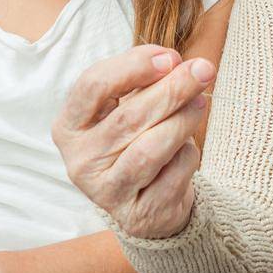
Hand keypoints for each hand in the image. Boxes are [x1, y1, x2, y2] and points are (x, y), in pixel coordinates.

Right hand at [53, 44, 213, 239]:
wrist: (146, 199)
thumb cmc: (135, 139)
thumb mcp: (128, 106)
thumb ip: (144, 81)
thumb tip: (175, 63)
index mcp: (69, 127)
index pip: (92, 86)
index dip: (133, 66)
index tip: (169, 57)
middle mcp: (80, 161)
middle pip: (128, 117)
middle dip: (172, 89)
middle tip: (204, 70)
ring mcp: (106, 192)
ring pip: (150, 149)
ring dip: (183, 120)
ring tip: (200, 103)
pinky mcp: (136, 216)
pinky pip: (172, 176)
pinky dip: (187, 155)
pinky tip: (187, 147)